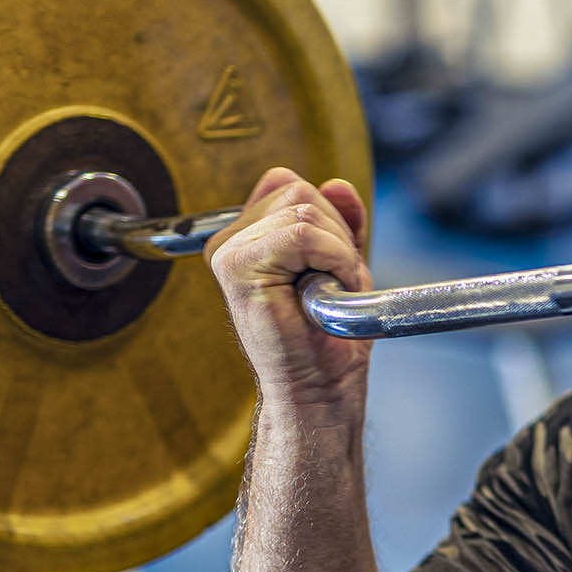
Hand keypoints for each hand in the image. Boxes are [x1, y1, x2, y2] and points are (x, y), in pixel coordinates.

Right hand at [206, 167, 371, 412]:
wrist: (320, 386)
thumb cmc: (327, 336)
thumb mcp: (342, 263)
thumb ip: (339, 221)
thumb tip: (337, 184)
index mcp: (249, 236)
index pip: (293, 185)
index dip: (330, 220)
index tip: (332, 265)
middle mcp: (231, 240)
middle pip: (300, 192)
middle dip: (336, 235)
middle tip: (331, 285)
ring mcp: (229, 251)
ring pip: (304, 210)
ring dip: (336, 253)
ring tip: (325, 293)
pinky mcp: (236, 266)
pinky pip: (301, 233)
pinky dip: (331, 259)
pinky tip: (323, 292)